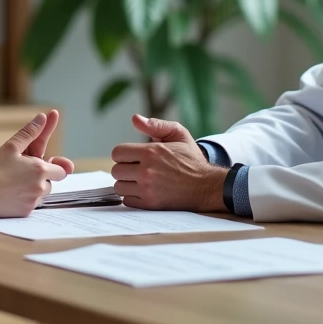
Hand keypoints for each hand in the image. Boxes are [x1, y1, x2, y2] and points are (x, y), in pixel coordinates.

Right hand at [0, 111, 68, 216]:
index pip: (61, 170)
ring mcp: (33, 201)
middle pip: (51, 183)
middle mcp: (40, 187)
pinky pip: (31, 206)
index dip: (53, 167)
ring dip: (34, 189)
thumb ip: (30, 132)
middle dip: (42, 178)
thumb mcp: (11, 146)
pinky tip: (10, 194)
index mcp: (40, 169)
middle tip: (23, 173)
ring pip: (41, 195)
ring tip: (15, 183)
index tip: (43, 165)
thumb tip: (43, 117)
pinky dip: (25, 200)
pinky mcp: (25, 213)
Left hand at [110, 115, 226, 211]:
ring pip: (119, 187)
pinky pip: (127, 201)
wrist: (206, 186)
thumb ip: (156, 125)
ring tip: (141, 181)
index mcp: (151, 152)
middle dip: (125, 169)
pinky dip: (133, 197)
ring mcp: (147, 189)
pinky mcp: (150, 204)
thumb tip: (135, 119)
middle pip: (116, 170)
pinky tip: (144, 191)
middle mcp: (147, 171)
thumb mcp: (178, 134)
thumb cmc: (191, 159)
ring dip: (128, 184)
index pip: (117, 153)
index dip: (124, 154)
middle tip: (137, 169)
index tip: (133, 157)